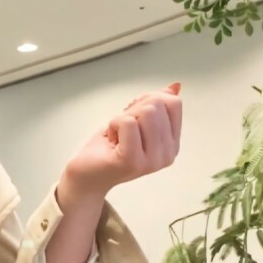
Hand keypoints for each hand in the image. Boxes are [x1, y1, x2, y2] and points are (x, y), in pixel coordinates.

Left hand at [60, 83, 182, 202]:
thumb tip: (175, 87)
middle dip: (133, 110)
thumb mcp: (136, 122)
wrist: (87, 175)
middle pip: (157, 106)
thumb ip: (156, 106)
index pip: (174, 104)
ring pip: (145, 112)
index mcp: (172, 144)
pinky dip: (113, 124)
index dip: (148, 99)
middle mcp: (167, 154)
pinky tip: (111, 140)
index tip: (133, 115)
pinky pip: (127, 123)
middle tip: (122, 129)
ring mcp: (151, 160)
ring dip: (122, 118)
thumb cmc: (109, 148)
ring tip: (117, 135)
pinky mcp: (132, 160)